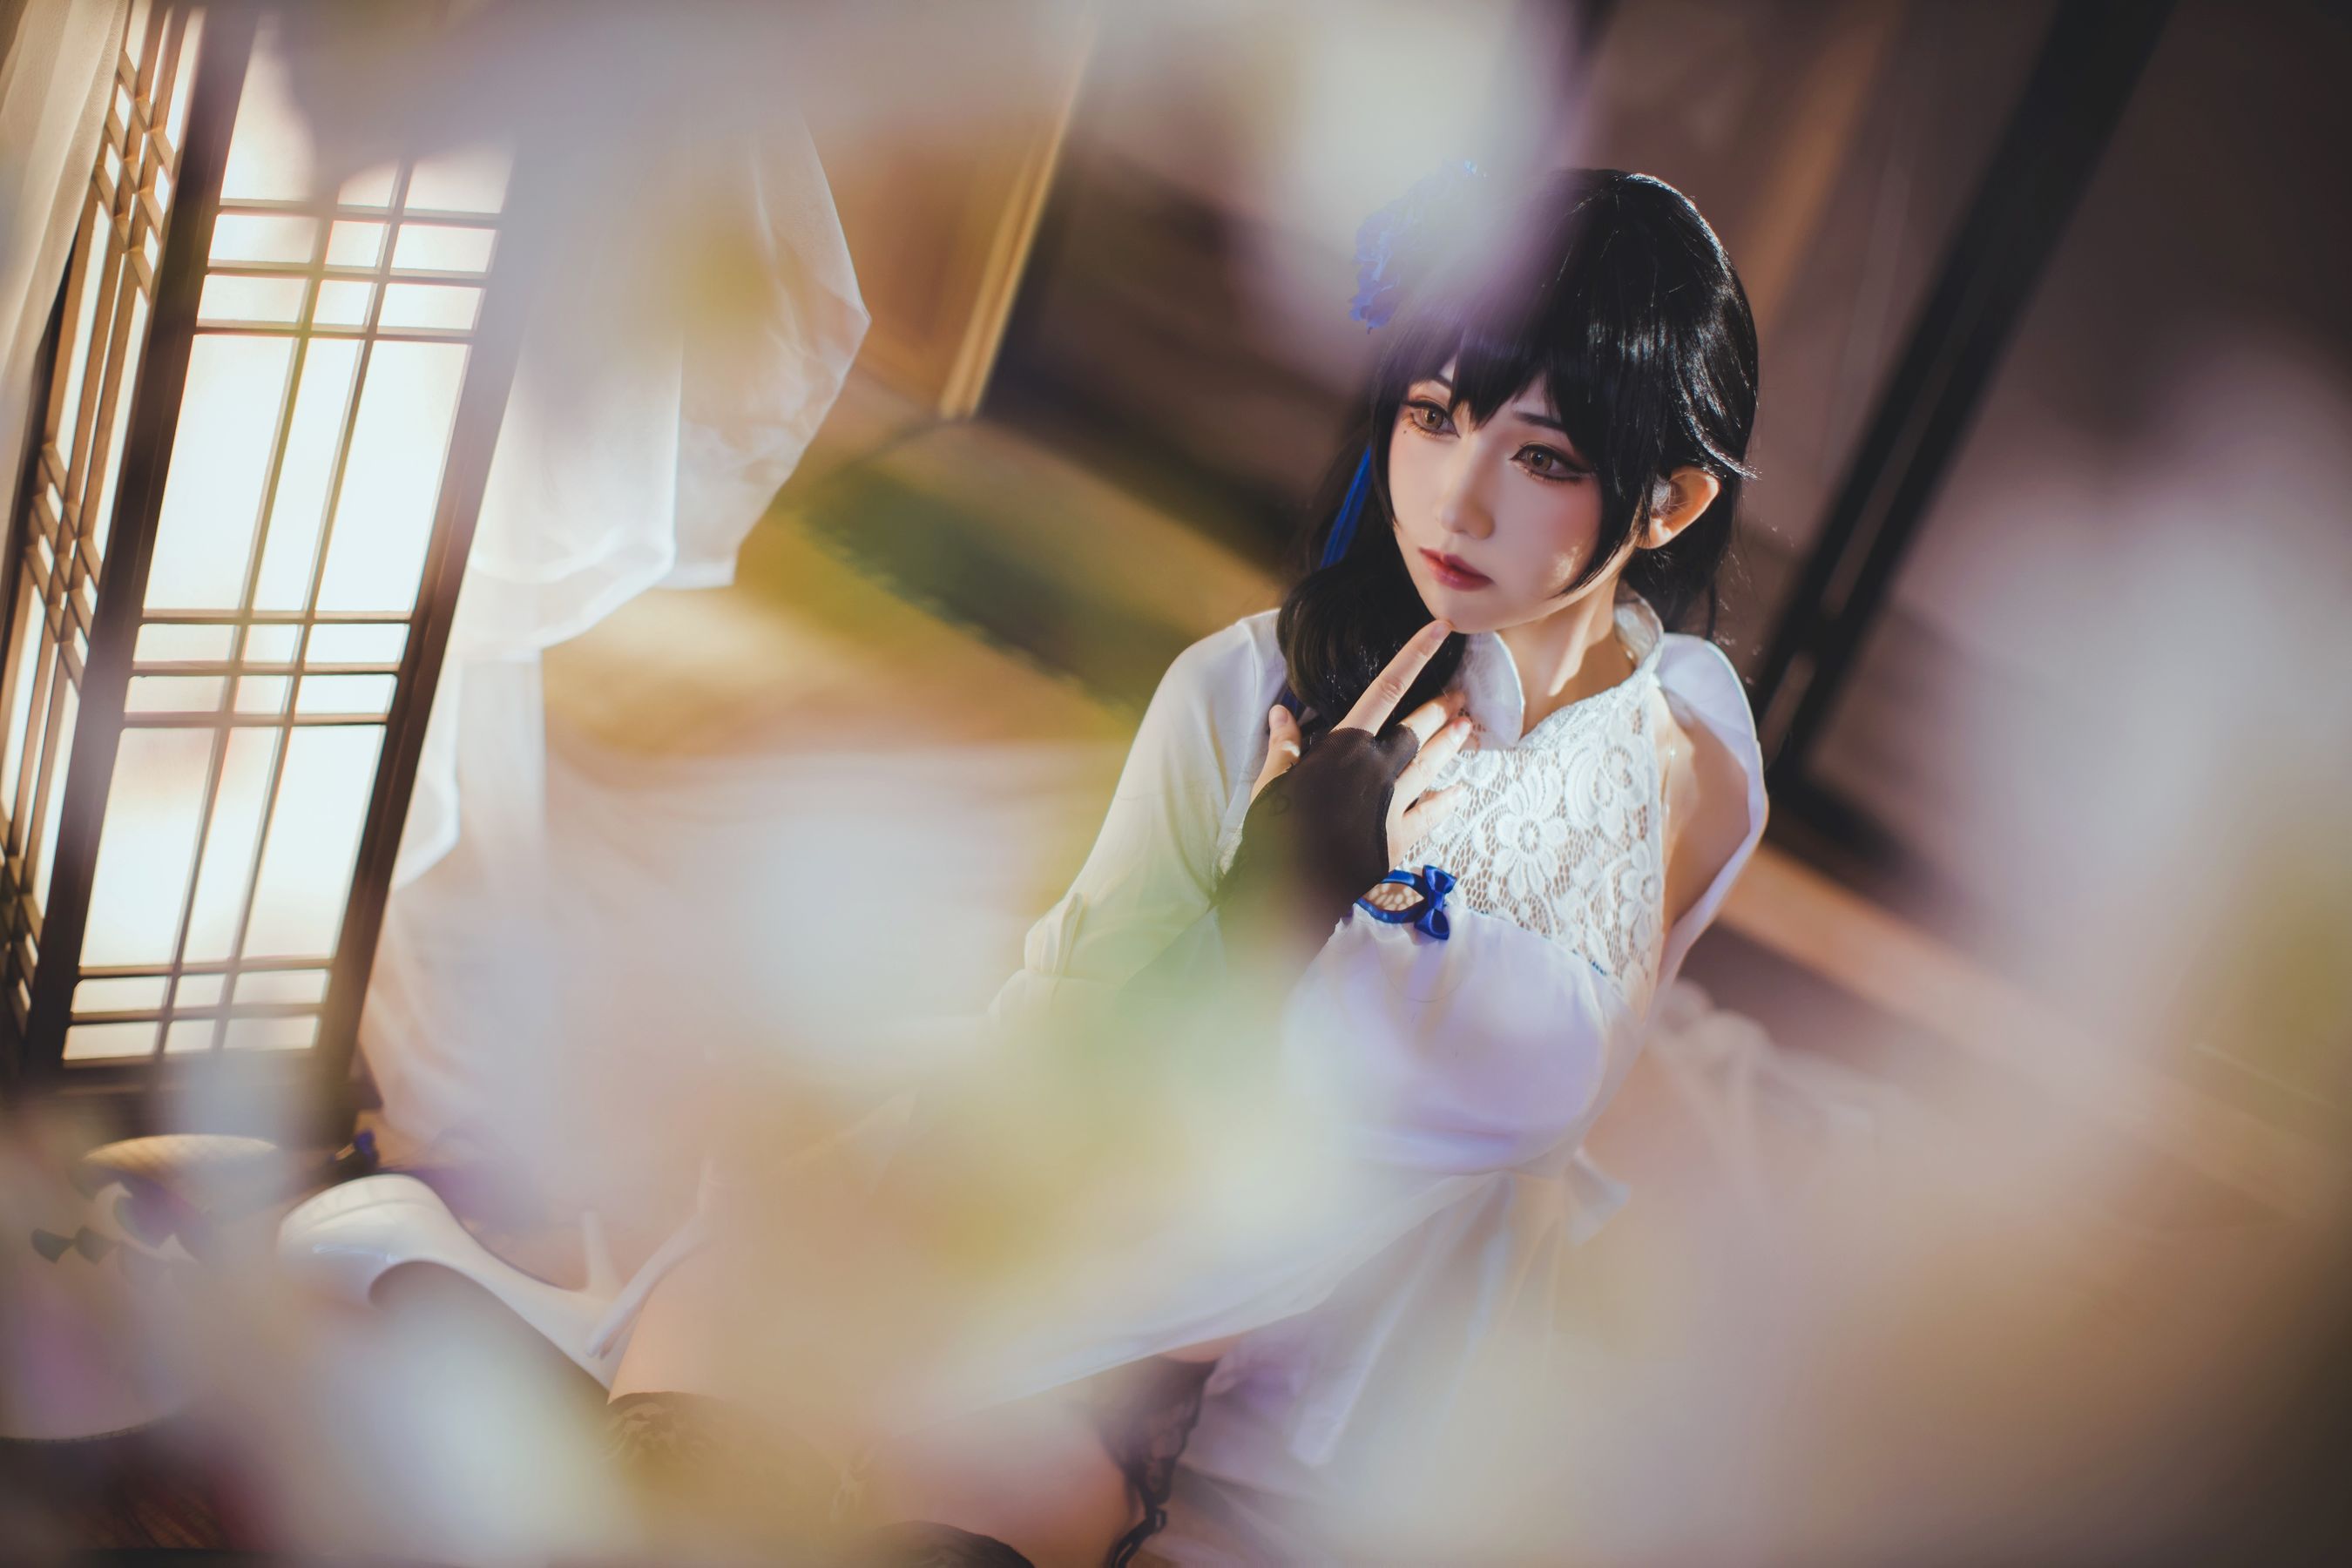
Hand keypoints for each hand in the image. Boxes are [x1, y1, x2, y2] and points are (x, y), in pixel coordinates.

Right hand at [1224, 620, 1472, 932]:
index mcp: (1344, 747)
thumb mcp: (1269, 785)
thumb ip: (1283, 748)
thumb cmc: (1273, 833)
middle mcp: (1376, 769)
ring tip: (1469, 729)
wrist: (1290, 891)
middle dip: (1441, 708)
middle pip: (1418, 729)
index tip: (1441, 629)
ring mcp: (1391, 805)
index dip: (1416, 655)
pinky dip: (1446, 802)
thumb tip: (1281, 713)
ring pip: (1430, 766)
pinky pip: (1430, 814)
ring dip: (1450, 746)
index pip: (1386, 689)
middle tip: (1461, 694)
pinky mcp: (1397, 839)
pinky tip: (1460, 793)